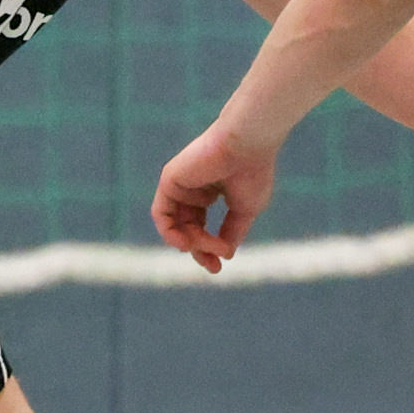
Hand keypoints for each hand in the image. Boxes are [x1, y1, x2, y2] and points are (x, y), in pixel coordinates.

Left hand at [150, 122, 276, 272]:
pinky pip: (161, 214)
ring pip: (175, 225)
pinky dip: (170, 232)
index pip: (200, 228)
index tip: (218, 266)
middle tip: (213, 264)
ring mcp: (179, 184)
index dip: (208, 249)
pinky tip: (185, 242)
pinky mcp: (169, 180)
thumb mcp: (244, 211)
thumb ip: (231, 232)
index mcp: (210, 192)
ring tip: (206, 247)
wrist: (248, 146)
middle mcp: (192, 189)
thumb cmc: (252, 173)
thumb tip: (224, 255)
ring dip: (190, 242)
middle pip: (187, 230)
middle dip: (199, 250)